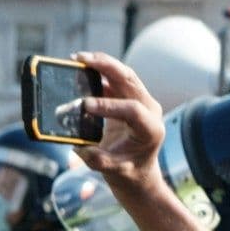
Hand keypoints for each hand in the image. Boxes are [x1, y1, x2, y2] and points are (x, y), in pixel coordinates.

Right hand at [72, 52, 164, 188]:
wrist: (138, 171)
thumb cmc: (127, 172)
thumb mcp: (113, 171)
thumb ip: (98, 160)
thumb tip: (79, 146)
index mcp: (151, 129)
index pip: (131, 109)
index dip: (108, 105)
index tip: (83, 105)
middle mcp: (150, 110)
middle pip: (130, 80)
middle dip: (106, 67)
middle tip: (82, 60)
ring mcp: (141, 102)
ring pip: (124, 74)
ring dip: (102, 64)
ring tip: (80, 58)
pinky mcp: (130, 98)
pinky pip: (116, 79)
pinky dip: (100, 71)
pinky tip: (82, 67)